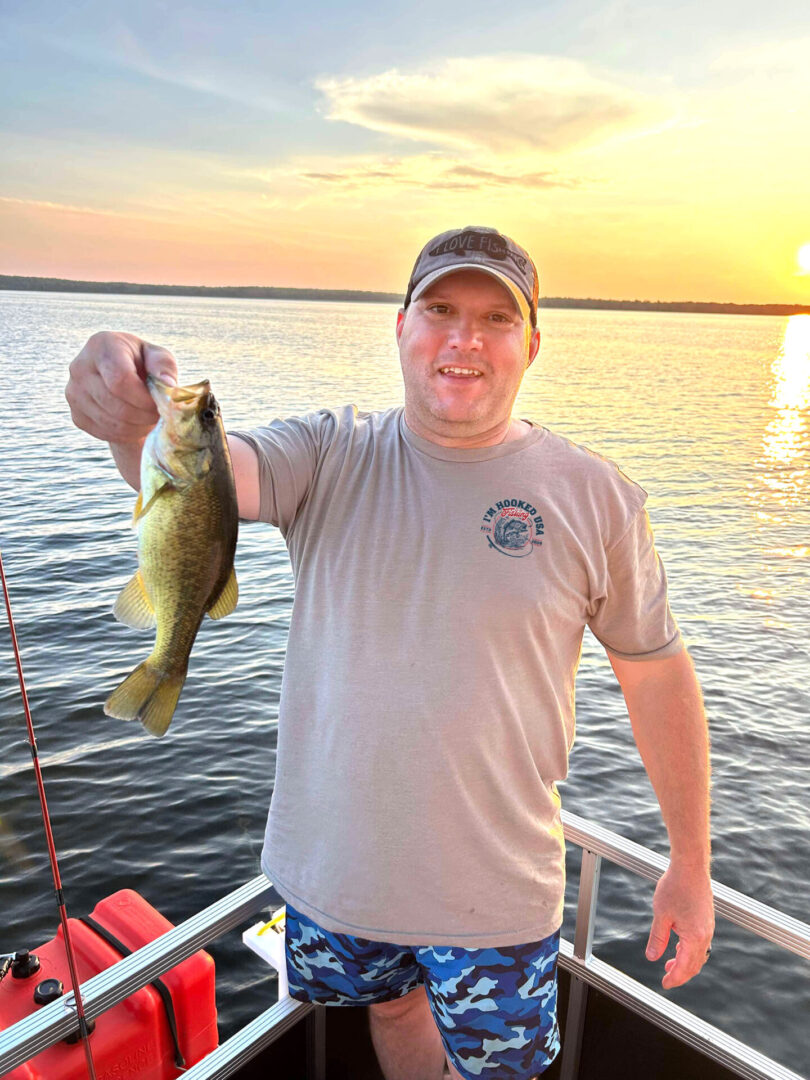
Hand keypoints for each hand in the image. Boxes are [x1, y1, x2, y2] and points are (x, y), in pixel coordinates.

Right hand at [66, 331, 177, 443]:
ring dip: (138, 427)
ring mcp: (73, 393)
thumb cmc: (143, 363)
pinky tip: (136, 424)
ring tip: (150, 418)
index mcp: (101, 345)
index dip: (144, 398)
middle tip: (159, 415)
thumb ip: (164, 365)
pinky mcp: (76, 415)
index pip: (120, 380)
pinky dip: (126, 434)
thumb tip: (168, 385)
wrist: (120, 378)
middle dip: (144, 415)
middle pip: (117, 405)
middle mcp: (80, 367)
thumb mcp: (157, 356)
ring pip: (112, 423)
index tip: (160, 403)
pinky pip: (105, 432)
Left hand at [645, 863, 714, 988]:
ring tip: (669, 963)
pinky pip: (701, 943)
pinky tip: (678, 946)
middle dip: (681, 973)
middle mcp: (706, 935)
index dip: (674, 978)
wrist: (691, 866)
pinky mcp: (707, 920)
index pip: (685, 967)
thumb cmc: (675, 887)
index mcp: (695, 937)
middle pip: (695, 964)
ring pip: (699, 954)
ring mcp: (708, 927)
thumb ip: (657, 939)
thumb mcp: (661, 915)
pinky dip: (690, 950)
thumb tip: (652, 957)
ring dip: (685, 962)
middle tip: (666, 977)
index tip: (665, 984)